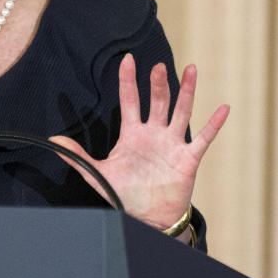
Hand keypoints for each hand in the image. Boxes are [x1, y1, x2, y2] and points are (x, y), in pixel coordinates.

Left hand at [50, 54, 228, 229]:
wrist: (147, 218)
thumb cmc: (124, 194)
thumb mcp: (98, 174)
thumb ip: (77, 156)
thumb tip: (53, 141)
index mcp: (132, 134)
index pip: (130, 100)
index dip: (128, 80)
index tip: (127, 59)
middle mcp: (154, 134)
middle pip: (158, 101)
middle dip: (157, 83)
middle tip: (157, 65)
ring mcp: (173, 144)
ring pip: (181, 111)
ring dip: (187, 91)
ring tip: (191, 69)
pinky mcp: (188, 158)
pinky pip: (204, 138)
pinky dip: (214, 123)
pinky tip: (223, 108)